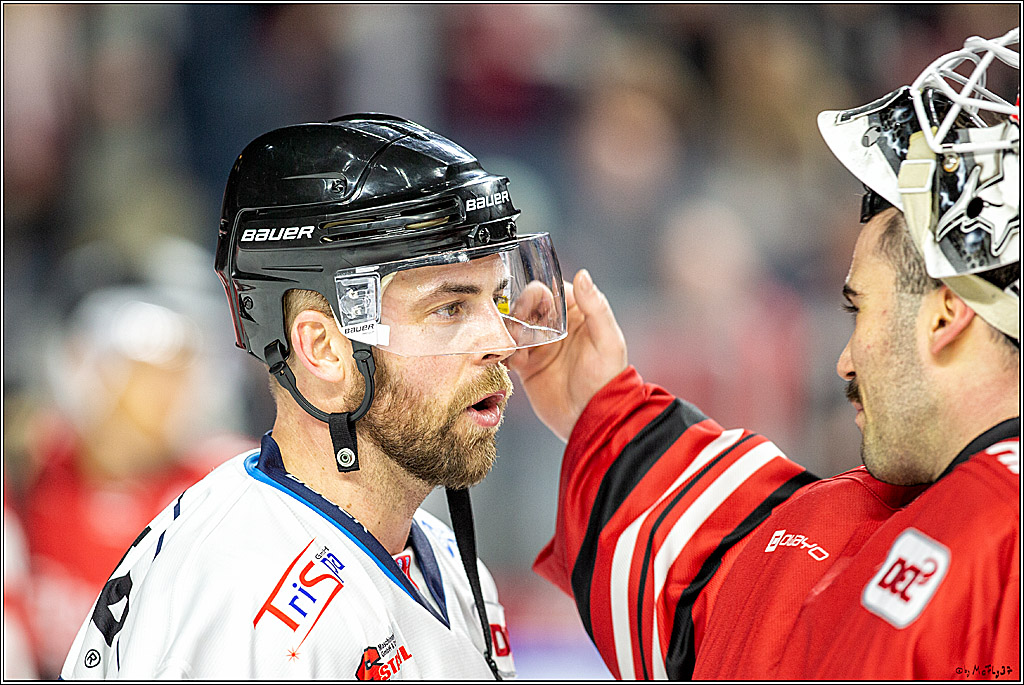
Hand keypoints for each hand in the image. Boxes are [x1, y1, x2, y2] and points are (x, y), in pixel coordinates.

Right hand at [507, 269, 627, 441]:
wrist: (592, 420)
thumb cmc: (607, 380)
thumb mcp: (607, 341)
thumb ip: (596, 307)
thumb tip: (583, 275)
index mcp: (577, 314)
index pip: (551, 290)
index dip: (538, 294)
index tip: (532, 306)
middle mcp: (556, 327)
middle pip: (527, 305)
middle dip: (520, 313)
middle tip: (521, 330)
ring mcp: (540, 346)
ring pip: (514, 327)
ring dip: (510, 333)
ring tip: (517, 348)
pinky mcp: (526, 366)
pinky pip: (508, 351)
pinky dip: (505, 353)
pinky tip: (514, 362)